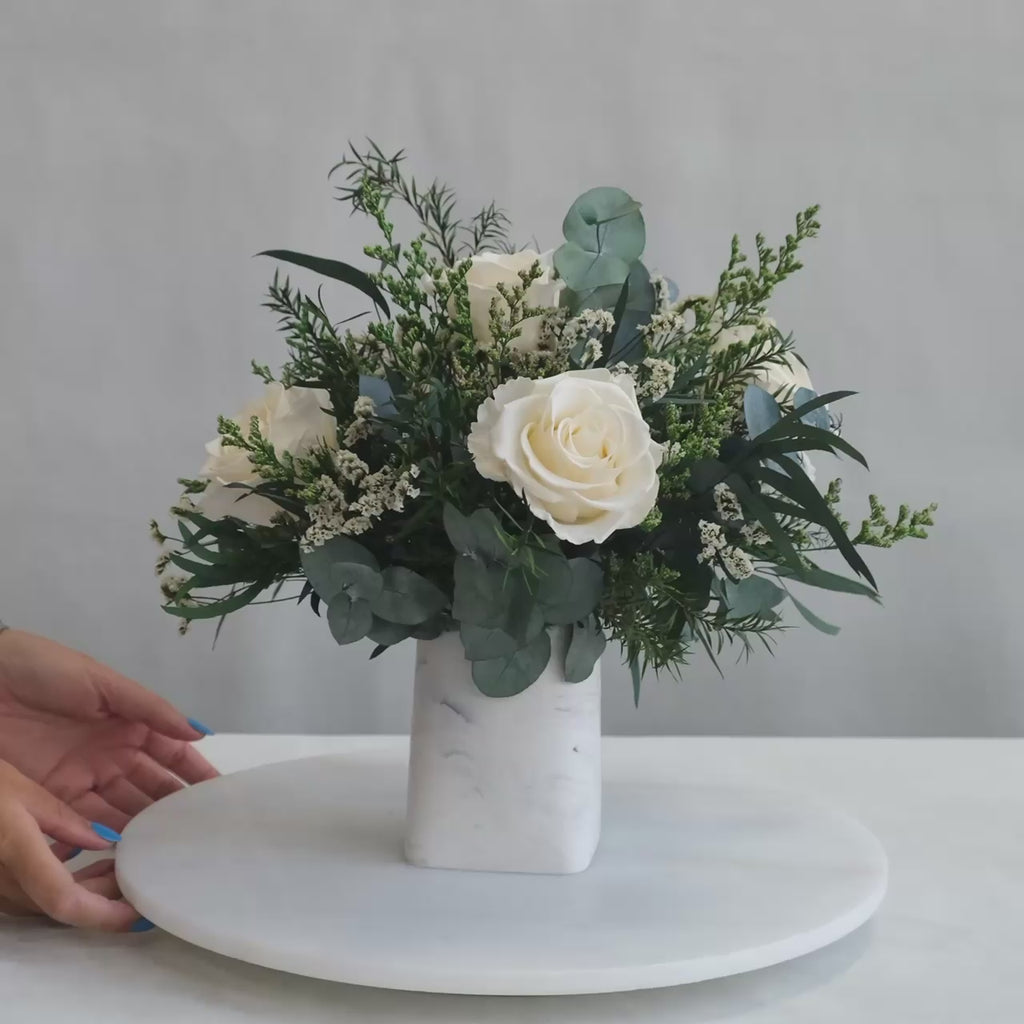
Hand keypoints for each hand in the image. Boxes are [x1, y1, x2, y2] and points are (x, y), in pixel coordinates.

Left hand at [0, 630, 217, 832]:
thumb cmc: (46, 672)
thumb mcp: (104, 683)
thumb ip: (151, 709)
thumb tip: (200, 734)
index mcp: (131, 723)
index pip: (173, 754)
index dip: (197, 774)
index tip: (223, 796)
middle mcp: (114, 754)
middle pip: (153, 787)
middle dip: (178, 809)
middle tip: (205, 835)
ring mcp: (84, 777)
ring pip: (125, 809)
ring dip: (148, 828)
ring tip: (174, 850)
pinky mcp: (52, 796)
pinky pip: (85, 822)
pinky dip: (107, 838)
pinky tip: (130, 853)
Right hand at [0, 759, 140, 928]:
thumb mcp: (18, 788)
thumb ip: (61, 819)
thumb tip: (104, 842)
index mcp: (15, 852)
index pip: (63, 902)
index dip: (103, 915)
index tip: (138, 915)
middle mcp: (1, 879)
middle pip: (60, 906)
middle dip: (103, 899)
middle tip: (136, 877)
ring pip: (46, 900)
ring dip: (84, 889)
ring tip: (117, 864)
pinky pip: (30, 889)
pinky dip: (61, 879)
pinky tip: (80, 855)